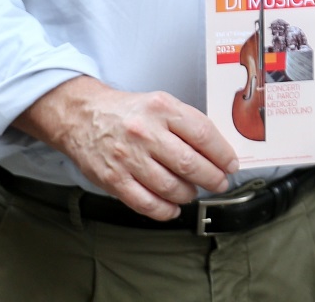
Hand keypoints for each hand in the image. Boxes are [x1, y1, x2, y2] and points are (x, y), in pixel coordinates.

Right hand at [14, 76, 237, 219]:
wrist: (83, 116)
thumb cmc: (128, 112)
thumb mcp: (160, 103)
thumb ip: (186, 123)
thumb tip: (217, 151)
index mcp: (162, 109)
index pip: (203, 134)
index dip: (222, 154)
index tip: (231, 165)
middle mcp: (146, 132)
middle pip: (190, 163)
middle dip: (212, 178)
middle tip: (220, 183)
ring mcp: (128, 158)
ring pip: (170, 186)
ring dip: (188, 194)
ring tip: (193, 192)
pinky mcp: (113, 179)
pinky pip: (145, 203)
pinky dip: (164, 211)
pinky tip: (173, 208)